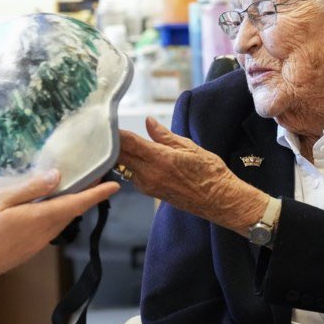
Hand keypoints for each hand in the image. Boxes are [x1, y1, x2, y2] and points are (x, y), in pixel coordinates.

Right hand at [0, 169, 118, 288]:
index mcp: (39, 219)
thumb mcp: (0, 200)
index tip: (115, 185)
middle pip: (71, 212)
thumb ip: (29, 189)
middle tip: (93, 177)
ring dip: (70, 206)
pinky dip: (55, 215)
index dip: (96, 195)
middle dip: (85, 196)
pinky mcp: (28, 250)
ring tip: (71, 187)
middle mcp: (44, 234)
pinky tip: (46, 205)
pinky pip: (49, 229)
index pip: (75, 204)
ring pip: (60, 221)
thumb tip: (56, 177)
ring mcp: (37, 244)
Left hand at [118, 117, 267, 235]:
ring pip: (123, 166)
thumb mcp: (190, 148)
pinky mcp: (149, 192)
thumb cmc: (210, 172)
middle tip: (104, 130)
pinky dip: (127, 165)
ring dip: (117, 154)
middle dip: (111, 143)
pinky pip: (131, 175)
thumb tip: (148, 121)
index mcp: (160, 159)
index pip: (128, 143)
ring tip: (113, 140)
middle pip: (120, 155)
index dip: (115, 132)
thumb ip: (164, 136)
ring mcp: (148, 185)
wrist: (220, 201)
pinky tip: (128, 156)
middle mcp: (150, 174)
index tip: (105, 122)